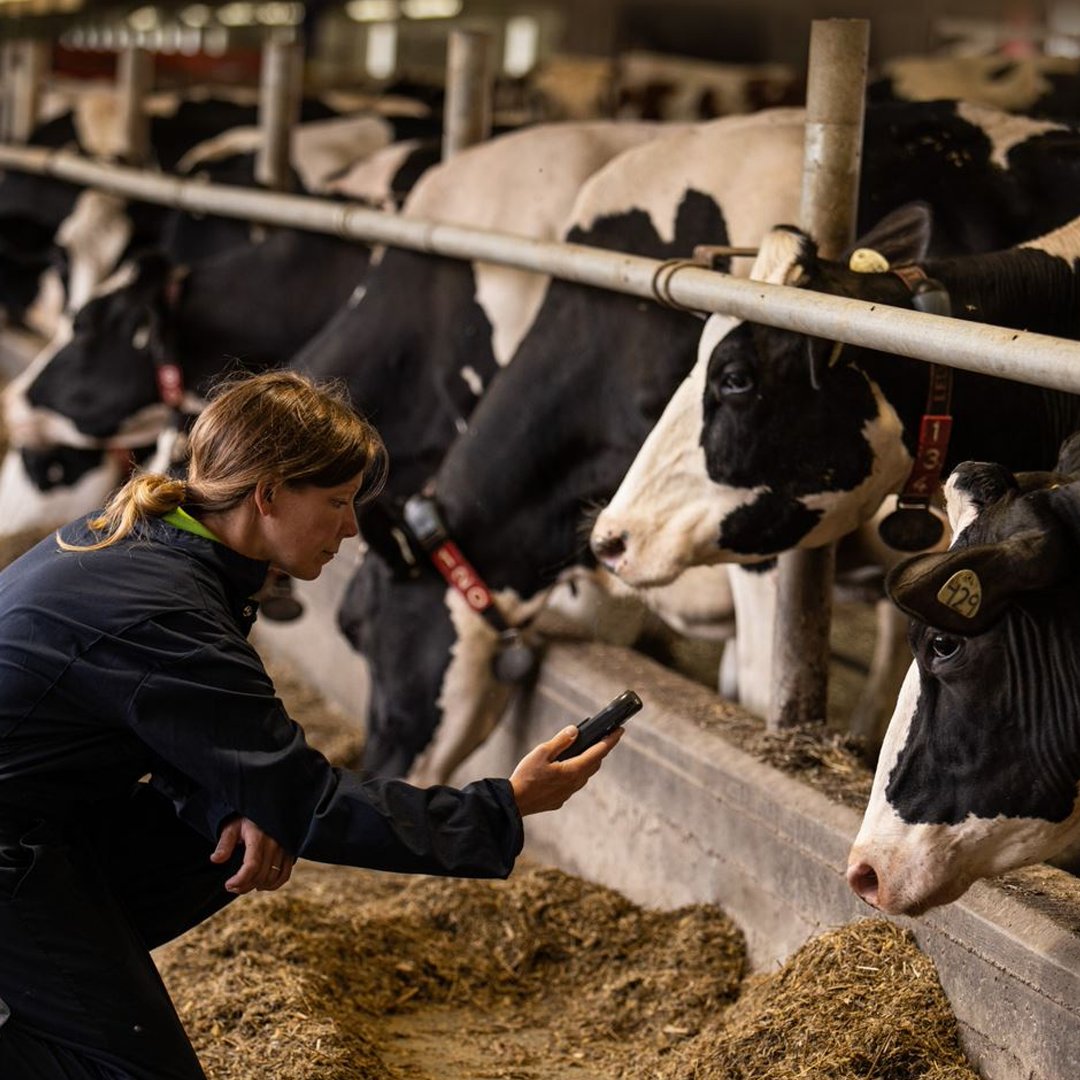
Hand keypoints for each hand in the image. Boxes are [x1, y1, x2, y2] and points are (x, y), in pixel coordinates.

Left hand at [211, 817, 294, 893]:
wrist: (266, 810)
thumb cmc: (245, 819)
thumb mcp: (231, 828)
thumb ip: (224, 844)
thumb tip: (215, 859)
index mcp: (258, 837)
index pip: (252, 865)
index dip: (240, 880)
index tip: (228, 885)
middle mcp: (274, 843)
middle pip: (261, 875)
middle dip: (244, 886)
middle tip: (232, 887)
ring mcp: (284, 848)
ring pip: (272, 877)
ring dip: (257, 886)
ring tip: (245, 886)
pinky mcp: (289, 852)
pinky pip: (285, 874)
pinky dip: (274, 884)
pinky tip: (262, 885)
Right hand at [509, 725, 623, 816]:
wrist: (514, 802)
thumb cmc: (526, 776)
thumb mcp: (542, 752)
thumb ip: (560, 741)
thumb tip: (575, 731)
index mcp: (573, 770)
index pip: (599, 752)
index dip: (610, 740)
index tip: (620, 731)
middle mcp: (575, 783)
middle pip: (594, 764)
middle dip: (600, 751)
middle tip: (601, 739)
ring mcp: (568, 793)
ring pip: (584, 775)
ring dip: (587, 763)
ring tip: (582, 752)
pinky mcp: (560, 799)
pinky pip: (573, 784)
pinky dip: (574, 773)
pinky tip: (563, 769)